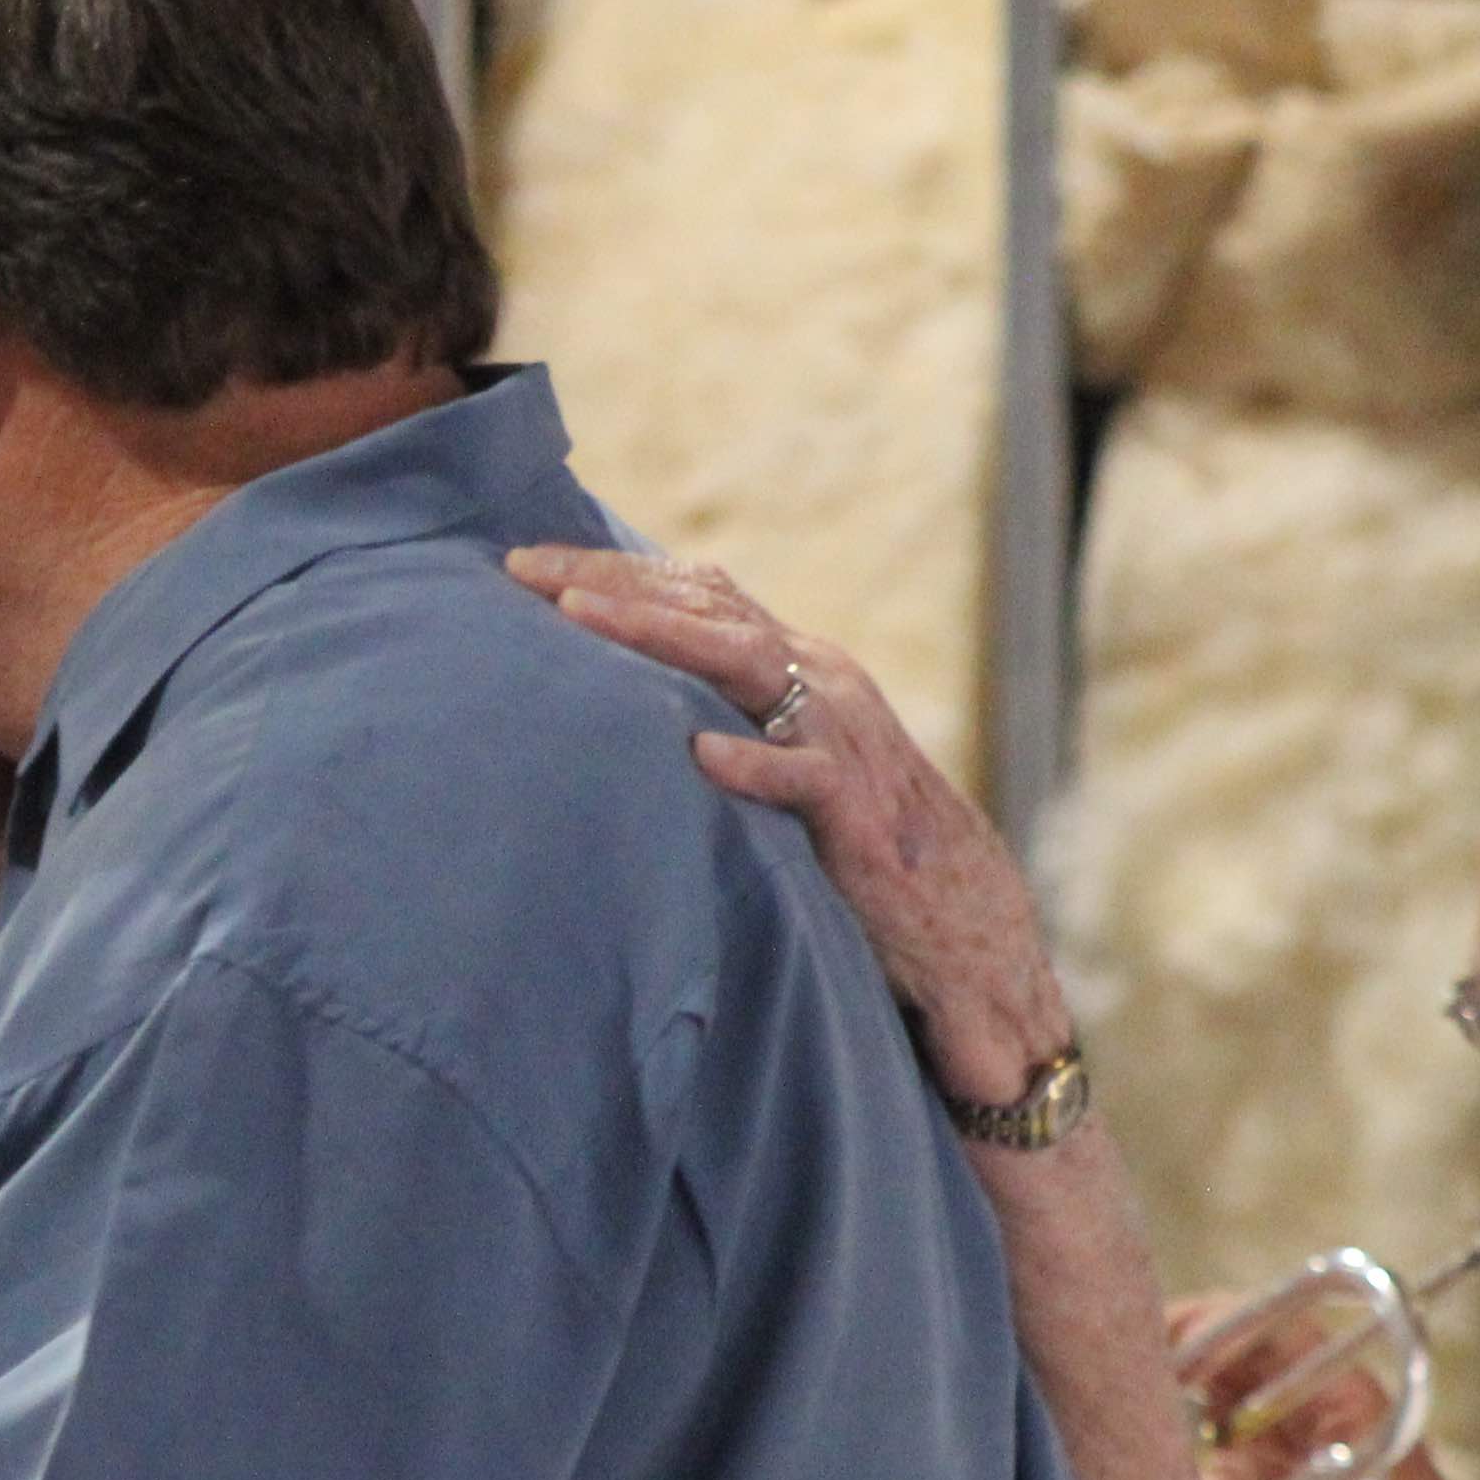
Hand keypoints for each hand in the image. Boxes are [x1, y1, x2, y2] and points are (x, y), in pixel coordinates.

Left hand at [511, 545, 1073, 1101]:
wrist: (957, 917)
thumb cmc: (850, 841)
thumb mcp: (779, 758)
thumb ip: (722, 715)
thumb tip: (625, 700)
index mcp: (798, 663)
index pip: (699, 593)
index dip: (615, 571)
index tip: (525, 562)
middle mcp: (821, 680)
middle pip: (708, 606)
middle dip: (612, 582)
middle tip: (522, 570)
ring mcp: (841, 738)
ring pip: (747, 664)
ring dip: (660, 636)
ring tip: (577, 617)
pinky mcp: (858, 812)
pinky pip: (804, 777)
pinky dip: (754, 763)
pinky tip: (700, 754)